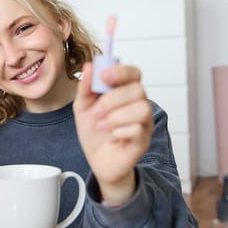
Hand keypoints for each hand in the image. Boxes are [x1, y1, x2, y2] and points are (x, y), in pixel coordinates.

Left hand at [73, 62, 152, 205]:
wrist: (97, 161)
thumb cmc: (95, 133)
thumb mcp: (82, 107)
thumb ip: (86, 87)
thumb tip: (89, 66)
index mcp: (125, 92)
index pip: (134, 73)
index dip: (121, 71)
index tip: (104, 76)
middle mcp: (139, 104)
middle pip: (138, 89)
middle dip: (112, 99)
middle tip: (96, 111)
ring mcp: (144, 123)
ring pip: (142, 108)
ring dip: (116, 116)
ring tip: (102, 125)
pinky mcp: (144, 141)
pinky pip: (138, 129)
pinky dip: (119, 131)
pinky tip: (111, 136)